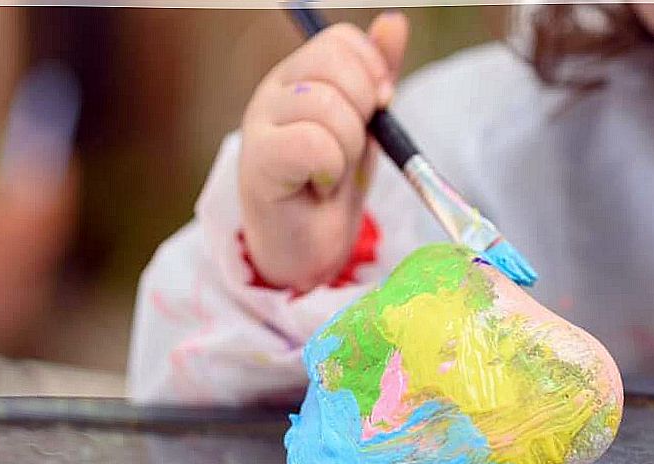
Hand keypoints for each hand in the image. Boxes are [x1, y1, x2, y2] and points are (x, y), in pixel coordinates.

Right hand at [238, 13, 407, 291]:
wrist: (308, 250)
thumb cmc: (331, 188)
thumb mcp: (365, 127)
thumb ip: (377, 76)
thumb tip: (394, 22)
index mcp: (300, 74)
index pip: (342, 41)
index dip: (373, 72)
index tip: (378, 109)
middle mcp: (275, 90)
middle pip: (337, 65)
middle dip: (363, 114)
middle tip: (349, 150)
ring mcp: (261, 124)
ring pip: (329, 106)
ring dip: (348, 150)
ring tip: (331, 175)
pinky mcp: (259, 163)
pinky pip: (314, 144)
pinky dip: (330, 170)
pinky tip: (317, 187)